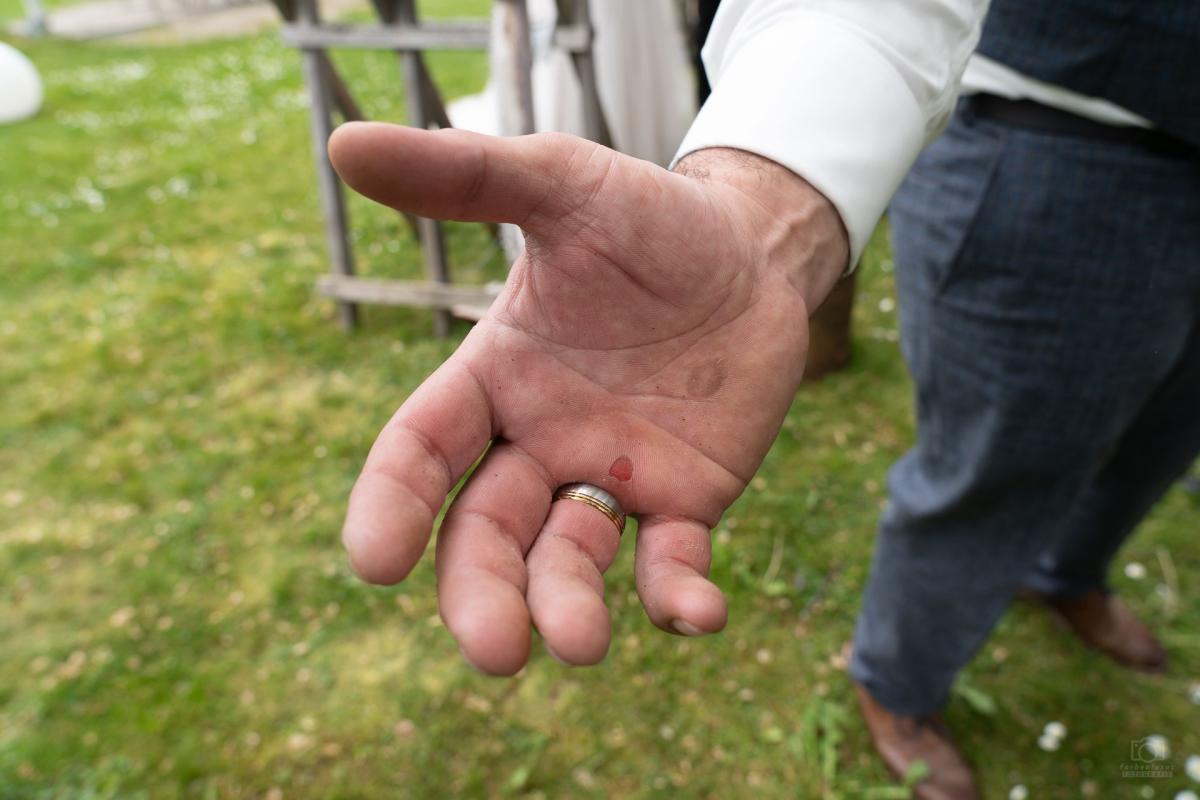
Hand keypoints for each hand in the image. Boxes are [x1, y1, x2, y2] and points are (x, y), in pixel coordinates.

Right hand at [329, 123, 847, 674]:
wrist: (747, 251)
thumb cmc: (646, 220)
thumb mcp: (561, 183)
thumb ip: (465, 175)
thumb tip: (344, 142)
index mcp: (493, 378)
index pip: (422, 450)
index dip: (393, 504)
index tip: (374, 562)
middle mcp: (538, 443)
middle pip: (487, 534)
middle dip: (482, 593)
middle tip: (495, 649)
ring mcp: (609, 480)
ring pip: (569, 562)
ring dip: (568, 608)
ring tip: (583, 644)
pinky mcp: (683, 502)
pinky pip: (670, 563)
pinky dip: (676, 597)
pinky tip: (696, 615)